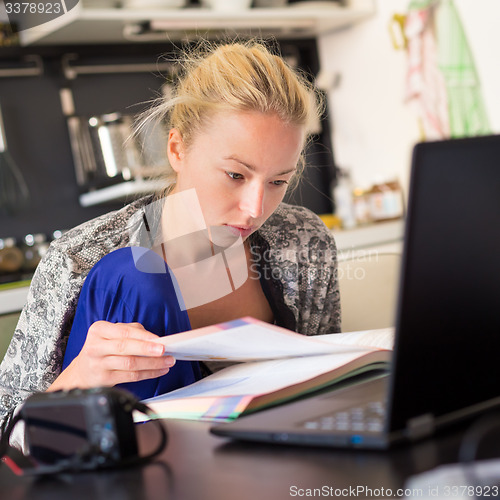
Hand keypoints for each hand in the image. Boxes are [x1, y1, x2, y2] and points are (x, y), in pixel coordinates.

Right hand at [48, 321, 174, 391]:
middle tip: (164, 350)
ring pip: (130, 363)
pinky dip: (147, 373)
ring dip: (152, 363)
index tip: (159, 339)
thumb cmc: (102, 348)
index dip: (143, 336)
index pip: (124, 332)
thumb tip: (154, 337)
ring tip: (167, 362)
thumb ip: (131, 331)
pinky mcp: (104, 379)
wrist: (82, 371)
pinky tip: (158, 371)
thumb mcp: (110, 334)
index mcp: (99, 330)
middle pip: (125, 347)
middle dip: (147, 349)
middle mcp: (96, 346)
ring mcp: (99, 364)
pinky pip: (130, 376)